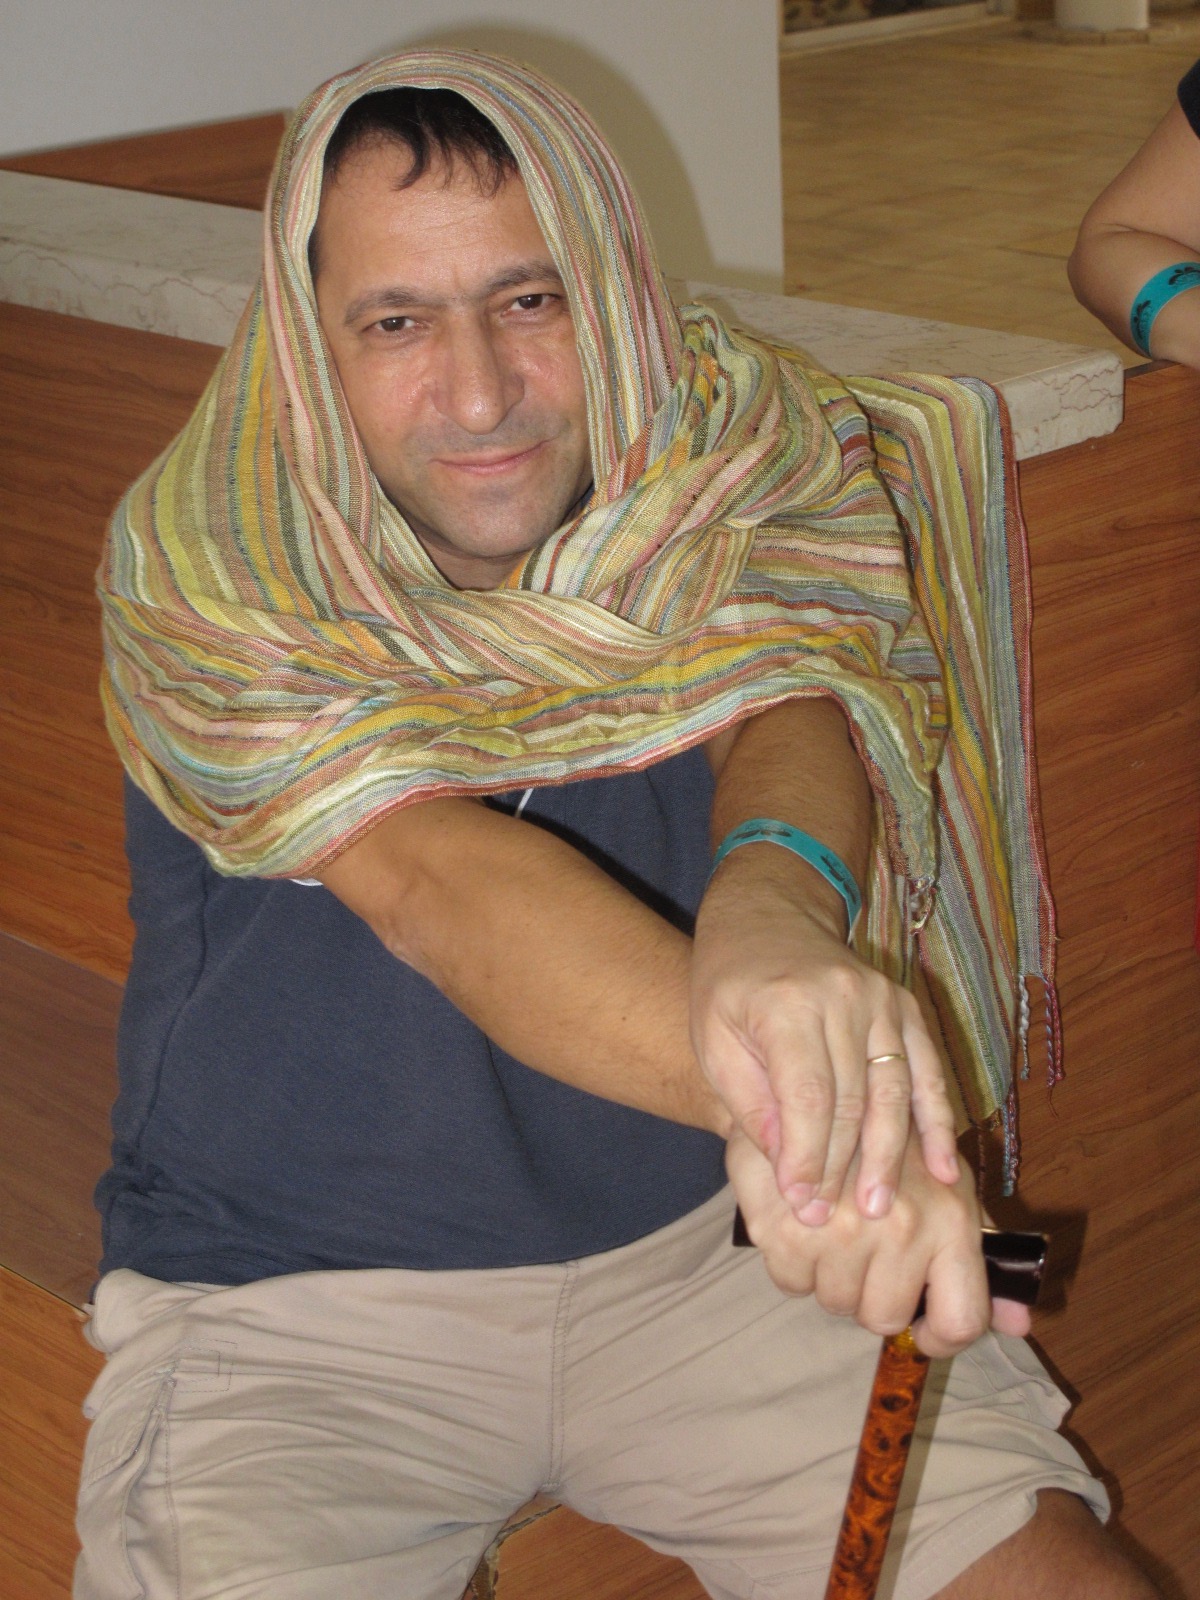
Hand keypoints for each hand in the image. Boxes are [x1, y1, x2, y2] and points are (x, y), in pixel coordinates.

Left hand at [692, 849, 959, 1225]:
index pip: (807, 1096)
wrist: (766, 917)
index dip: (806, 1156)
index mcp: (788, 1004)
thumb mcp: (713, 1040)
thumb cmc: (728, 985)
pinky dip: (936, 1122)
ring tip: (878, 1211)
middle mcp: (843, 998)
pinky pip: (928, 1071)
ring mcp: (882, 1000)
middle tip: (831, 1222)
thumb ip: (750, 1100)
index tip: (800, 1205)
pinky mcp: (905, 1007)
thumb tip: (788, 1166)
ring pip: (894, 1092)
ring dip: (888, 1158)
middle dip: (841, 1168)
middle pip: (853, 1100)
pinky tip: (943, 1171)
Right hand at [726, 1128, 1030, 1356]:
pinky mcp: (787, 1228)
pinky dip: (793, 1262)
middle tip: (866, 1254)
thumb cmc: (892, 1143)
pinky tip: (802, 1221)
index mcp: (949, 1219)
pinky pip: (790, 1282)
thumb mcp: (948, 1187)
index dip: (939, 1338)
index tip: (920, 1327)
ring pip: (834, 1302)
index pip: (961, 1319)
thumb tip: (1020, 1326)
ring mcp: (840, 1232)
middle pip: (884, 1317)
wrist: (812, 1084)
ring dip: (831, 1277)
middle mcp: (900, 1228)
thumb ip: (982, 1257)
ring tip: (832, 1229)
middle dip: (872, 1296)